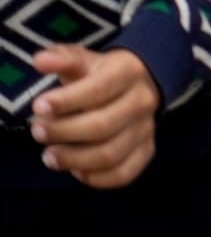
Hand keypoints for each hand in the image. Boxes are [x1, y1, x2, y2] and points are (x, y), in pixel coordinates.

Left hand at [29, 47, 160, 187]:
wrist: (142, 82)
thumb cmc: (104, 73)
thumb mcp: (85, 60)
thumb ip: (63, 58)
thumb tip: (41, 60)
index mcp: (128, 73)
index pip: (99, 89)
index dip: (67, 100)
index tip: (39, 106)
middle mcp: (142, 101)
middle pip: (103, 125)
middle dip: (64, 132)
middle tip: (37, 132)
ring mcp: (146, 128)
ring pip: (111, 153)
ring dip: (74, 159)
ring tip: (49, 156)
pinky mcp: (146, 150)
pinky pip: (124, 174)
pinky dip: (96, 178)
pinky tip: (77, 169)